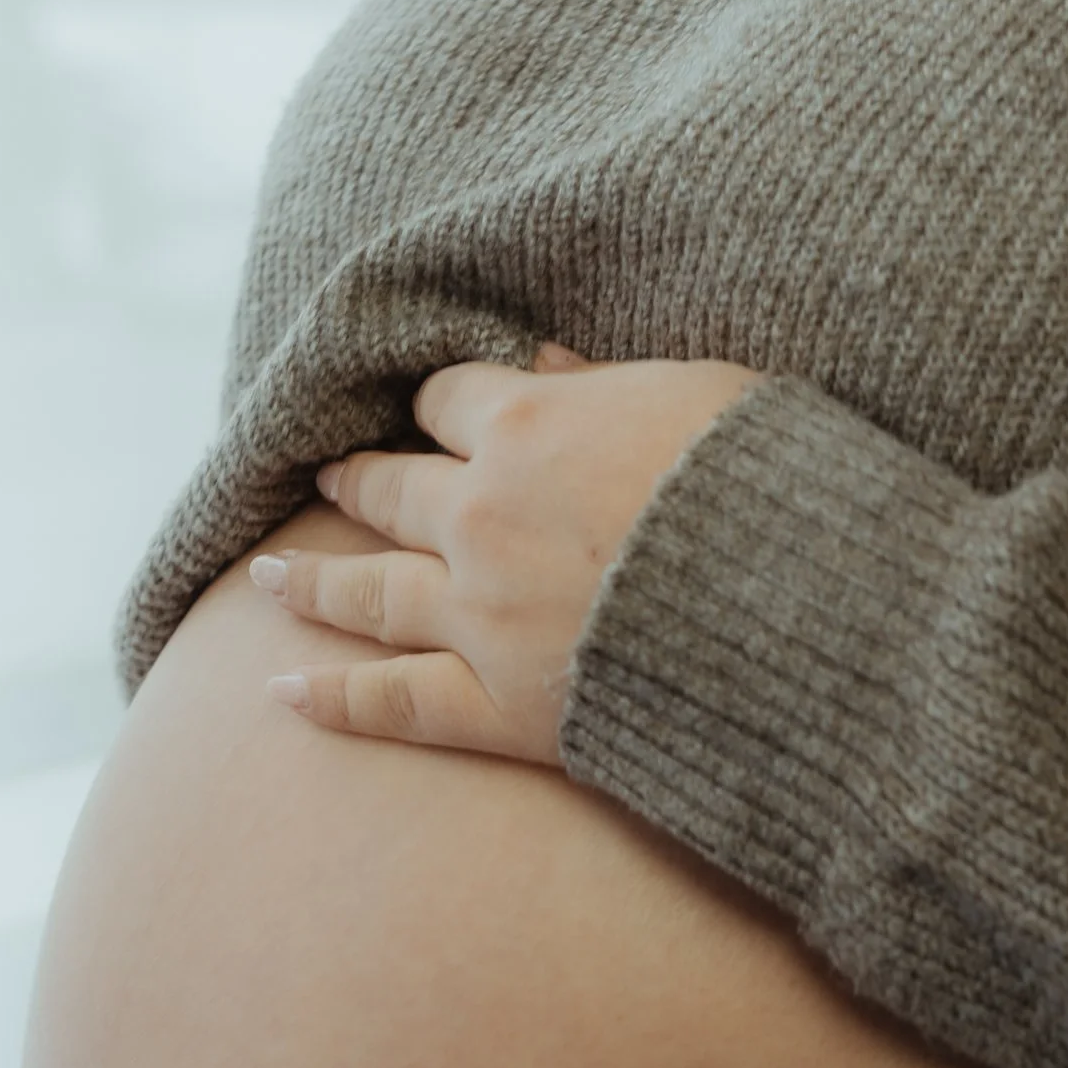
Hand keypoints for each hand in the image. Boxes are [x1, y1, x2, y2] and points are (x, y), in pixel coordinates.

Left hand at [250, 340, 759, 762]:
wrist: (800, 609)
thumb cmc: (770, 483)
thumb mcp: (700, 394)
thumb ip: (611, 384)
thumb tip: (550, 362)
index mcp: (526, 424)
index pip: (448, 397)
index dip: (438, 403)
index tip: (429, 411)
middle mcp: (480, 515)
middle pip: (392, 488)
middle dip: (358, 481)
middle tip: (327, 480)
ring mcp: (478, 613)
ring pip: (368, 591)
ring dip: (310, 582)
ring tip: (266, 579)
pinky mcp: (496, 705)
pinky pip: (395, 702)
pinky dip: (333, 699)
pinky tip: (280, 694)